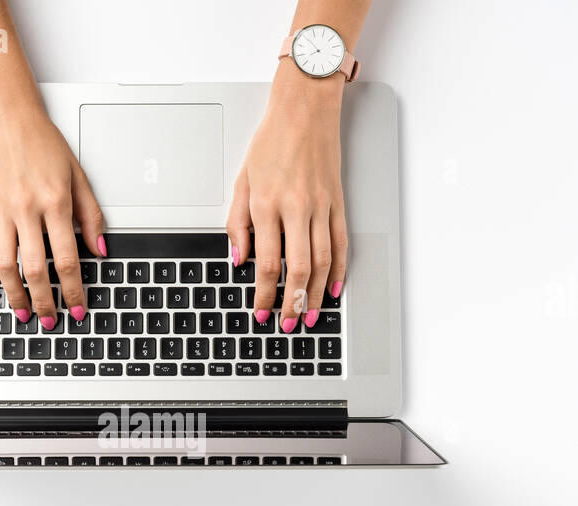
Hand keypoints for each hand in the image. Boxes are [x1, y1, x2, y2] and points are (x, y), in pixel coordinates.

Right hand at [0, 103, 105, 329]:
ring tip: (23, 312)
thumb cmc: (41, 140)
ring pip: (6, 264)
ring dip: (15, 294)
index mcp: (55, 202)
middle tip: (50, 320)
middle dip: (44, 301)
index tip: (76, 308)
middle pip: (35, 269)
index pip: (67, 259)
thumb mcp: (77, 174)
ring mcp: (1, 210)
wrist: (4, 113)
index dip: (73, 290)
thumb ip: (90, 215)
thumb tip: (100, 250)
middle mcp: (26, 209)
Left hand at [227, 63, 347, 332]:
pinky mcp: (337, 202)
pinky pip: (340, 243)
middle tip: (290, 325)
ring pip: (322, 261)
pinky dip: (339, 269)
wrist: (305, 109)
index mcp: (267, 205)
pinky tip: (335, 288)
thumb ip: (237, 224)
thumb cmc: (271, 141)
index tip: (261, 311)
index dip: (264, 293)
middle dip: (293, 303)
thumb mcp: (242, 181)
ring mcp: (321, 206)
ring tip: (312, 315)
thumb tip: (238, 259)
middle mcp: (297, 208)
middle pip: (298, 269)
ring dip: (317, 294)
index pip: (266, 262)